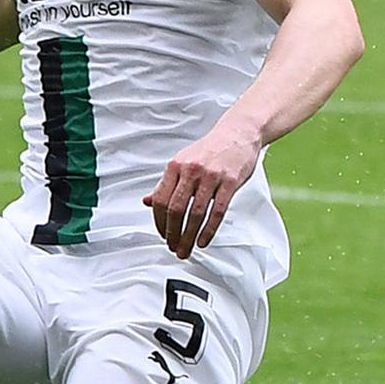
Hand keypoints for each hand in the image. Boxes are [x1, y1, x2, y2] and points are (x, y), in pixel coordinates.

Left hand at [142, 123, 263, 258]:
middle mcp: (191, 170)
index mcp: (175, 166)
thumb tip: (146, 201)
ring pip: (196, 213)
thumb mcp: (182, 162)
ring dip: (189, 236)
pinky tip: (203, 241)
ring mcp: (211, 176)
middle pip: (176, 209)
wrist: (238, 133)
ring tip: (186, 250)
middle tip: (173, 248)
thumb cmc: (210, 151)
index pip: (161, 200)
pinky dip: (209, 230)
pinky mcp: (230, 182)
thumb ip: (165, 183)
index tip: (163, 235)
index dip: (159, 222)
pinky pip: (217, 211)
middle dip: (173, 234)